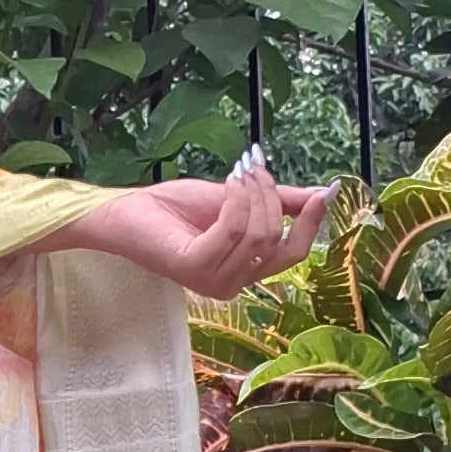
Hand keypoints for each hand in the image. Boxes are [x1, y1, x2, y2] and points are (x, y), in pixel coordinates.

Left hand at [54, 153, 331, 298]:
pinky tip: (224, 185)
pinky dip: (234, 201)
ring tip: (235, 173)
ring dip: (251, 193)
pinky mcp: (194, 268)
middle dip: (270, 195)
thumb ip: (279, 200)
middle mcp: (232, 284)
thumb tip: (324, 194)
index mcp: (245, 270)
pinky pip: (233, 230)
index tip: (321, 193)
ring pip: (258, 233)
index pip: (293, 254)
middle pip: (276, 239)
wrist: (126, 210)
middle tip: (251, 167)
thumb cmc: (175, 208)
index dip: (310, 223)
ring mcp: (212, 281)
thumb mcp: (237, 199)